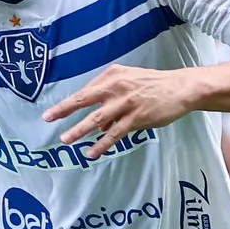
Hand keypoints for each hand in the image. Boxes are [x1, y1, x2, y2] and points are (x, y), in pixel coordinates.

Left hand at [43, 64, 202, 158]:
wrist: (181, 88)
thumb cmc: (154, 85)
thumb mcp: (129, 82)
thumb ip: (110, 100)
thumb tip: (97, 126)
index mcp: (112, 75)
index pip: (85, 91)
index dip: (68, 103)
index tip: (52, 113)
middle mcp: (116, 87)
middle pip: (84, 100)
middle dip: (64, 110)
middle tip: (48, 119)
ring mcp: (126, 103)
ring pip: (96, 119)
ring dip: (79, 131)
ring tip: (65, 140)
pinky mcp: (137, 118)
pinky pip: (114, 134)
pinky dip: (102, 144)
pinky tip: (92, 153)